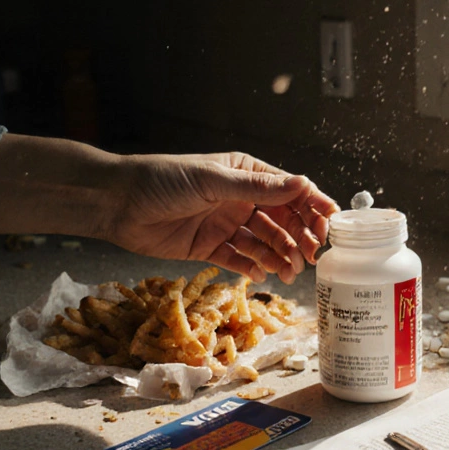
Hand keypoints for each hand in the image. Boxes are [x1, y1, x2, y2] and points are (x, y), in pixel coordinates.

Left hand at [104, 152, 338, 282]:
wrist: (117, 203)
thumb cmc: (162, 180)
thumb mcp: (213, 180)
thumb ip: (258, 188)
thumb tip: (303, 184)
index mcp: (246, 174)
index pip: (290, 190)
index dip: (313, 206)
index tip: (331, 224)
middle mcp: (241, 198)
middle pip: (282, 220)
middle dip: (300, 238)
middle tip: (312, 257)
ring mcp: (227, 223)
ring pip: (264, 243)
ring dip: (280, 256)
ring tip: (290, 272)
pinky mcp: (210, 247)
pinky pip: (240, 259)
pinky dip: (253, 267)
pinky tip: (262, 275)